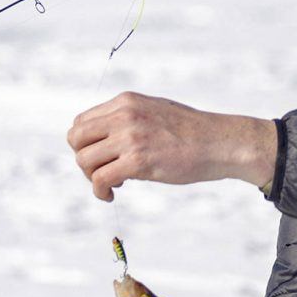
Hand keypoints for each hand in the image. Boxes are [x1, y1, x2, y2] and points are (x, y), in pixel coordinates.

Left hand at [67, 93, 277, 202]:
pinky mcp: (138, 161)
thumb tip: (105, 138)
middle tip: (101, 172)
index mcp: (126, 102)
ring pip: (84, 160)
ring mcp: (130, 138)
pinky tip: (112, 194)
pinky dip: (100, 191)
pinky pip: (100, 179)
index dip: (85, 143)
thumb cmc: (192, 131)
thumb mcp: (155, 111)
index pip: (82, 121)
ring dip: (92, 178)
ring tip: (112, 184)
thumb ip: (128, 118)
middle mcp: (124, 115)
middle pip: (76, 138)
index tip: (102, 157)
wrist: (220, 143)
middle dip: (84, 159)